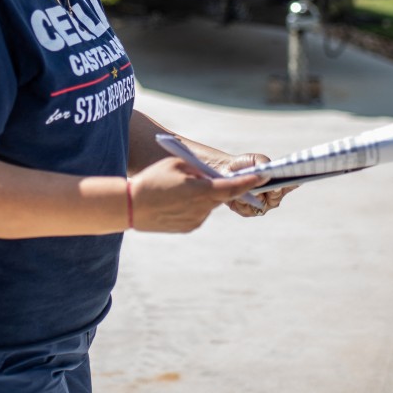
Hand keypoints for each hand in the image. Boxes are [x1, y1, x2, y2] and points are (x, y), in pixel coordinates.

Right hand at [129, 158, 263, 232]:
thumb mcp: (176, 164)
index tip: (263, 177)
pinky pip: (196, 213)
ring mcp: (196, 220)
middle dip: (217, 185)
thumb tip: (210, 176)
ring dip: (200, 195)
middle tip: (200, 176)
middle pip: (219, 195)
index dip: (249, 182)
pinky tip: (172, 201)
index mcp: (202, 191)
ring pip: (206, 204)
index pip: (232, 187)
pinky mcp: (187, 228)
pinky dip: (191, 206)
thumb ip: (198, 169)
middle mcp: (203, 208)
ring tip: (175, 190)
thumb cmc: (152, 180)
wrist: (130, 206)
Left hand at [217, 152, 297, 217]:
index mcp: (279, 183)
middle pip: (276, 198)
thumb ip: (264, 163)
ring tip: (250, 188)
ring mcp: (261, 206)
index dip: (294, 183)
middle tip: (272, 186)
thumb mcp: (256, 160)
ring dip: (255, 196)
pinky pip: (248, 209)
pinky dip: (243, 201)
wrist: (226, 171)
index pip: (292, 184)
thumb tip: (268, 176)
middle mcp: (272, 197)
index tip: (296, 180)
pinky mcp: (247, 211)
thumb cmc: (245, 164)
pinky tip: (238, 195)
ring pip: (262, 204)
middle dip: (273, 192)